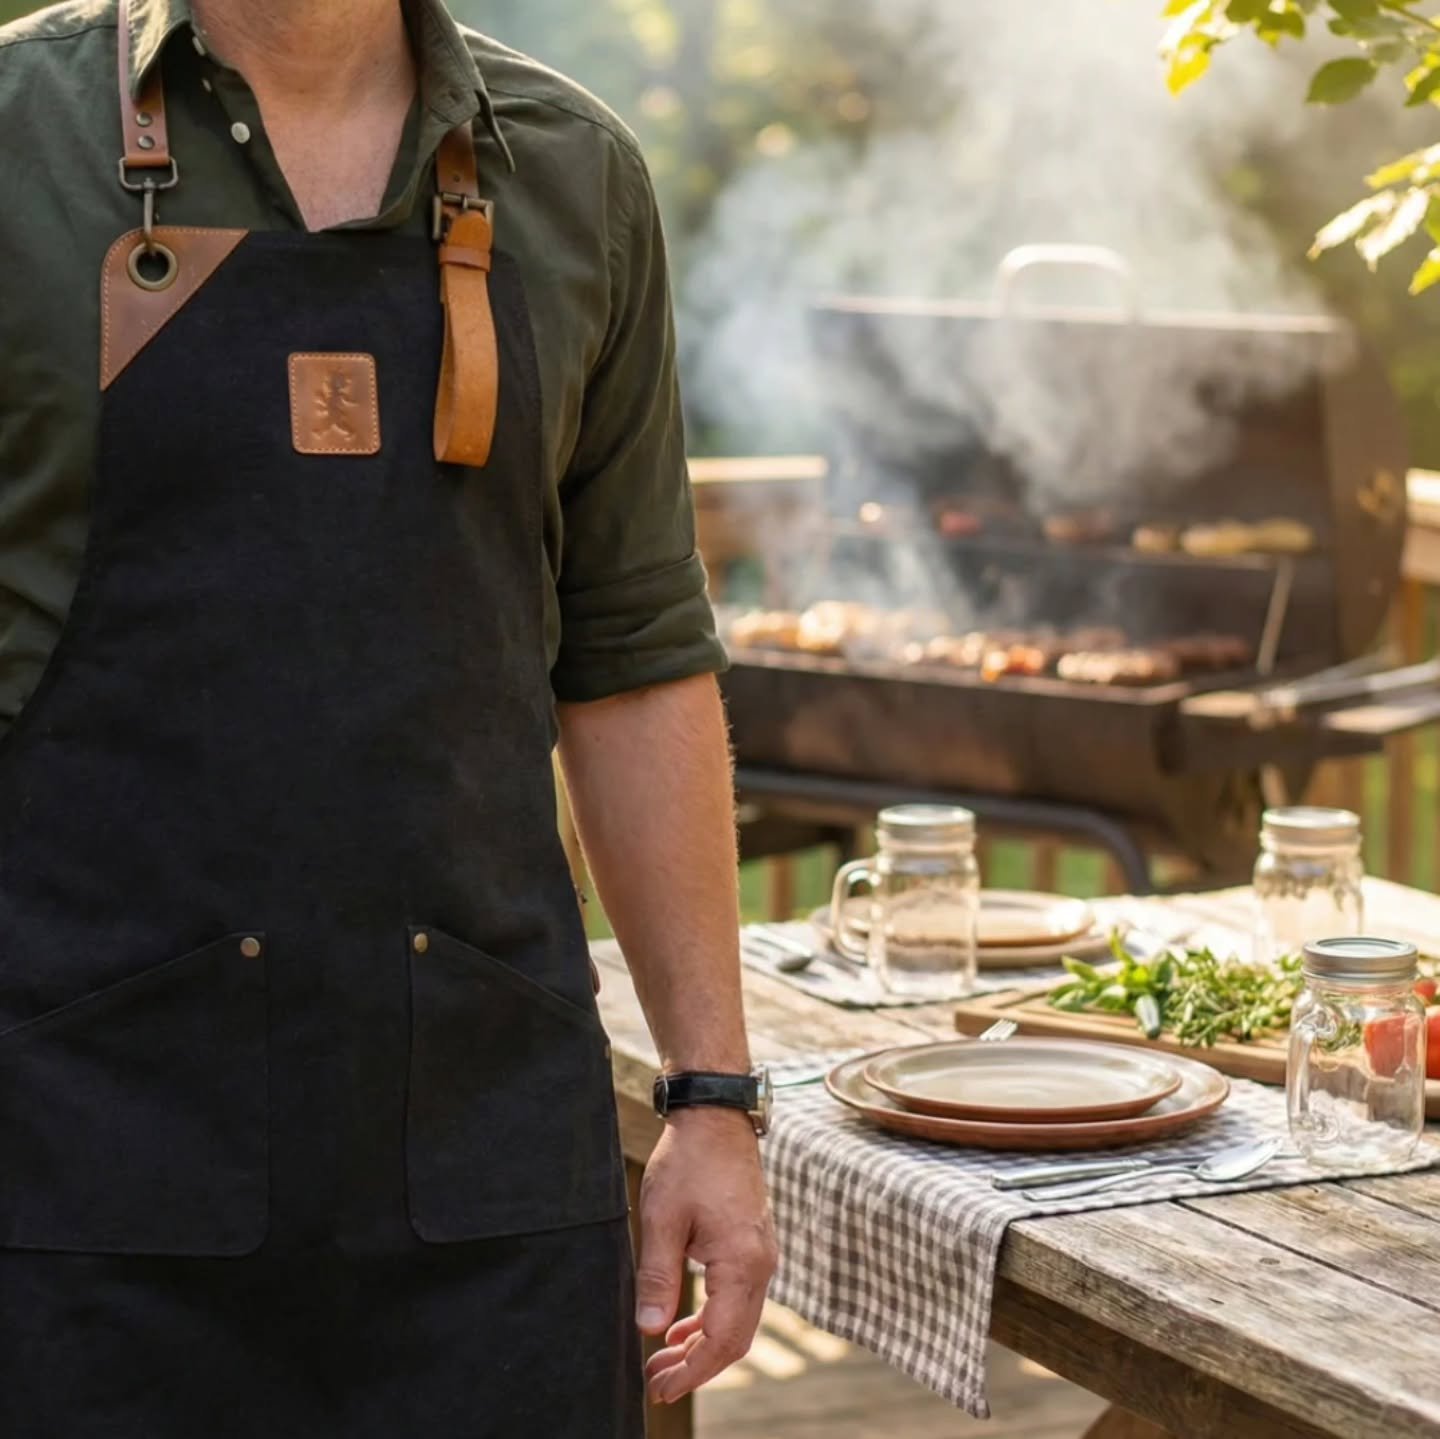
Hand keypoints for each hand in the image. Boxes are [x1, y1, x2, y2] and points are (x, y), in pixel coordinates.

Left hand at [635, 1106, 777, 1404]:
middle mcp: (761, 1263)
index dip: (691, 1371)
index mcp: (742, 1262)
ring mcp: (761, 1253)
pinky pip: (738, 1297)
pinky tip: (681, 1326)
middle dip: (696, 1366)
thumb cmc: (689, 1161)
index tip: (660, 1387)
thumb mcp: (662, 1218)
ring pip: (738, 1320)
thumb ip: (657, 1276)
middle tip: (656, 1382)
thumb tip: (649, 1328)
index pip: (721, 1339)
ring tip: (662, 1359)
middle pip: (735, 1338)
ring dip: (702, 1345)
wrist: (716, 1116)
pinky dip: (712, 1319)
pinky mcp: (752, 1244)